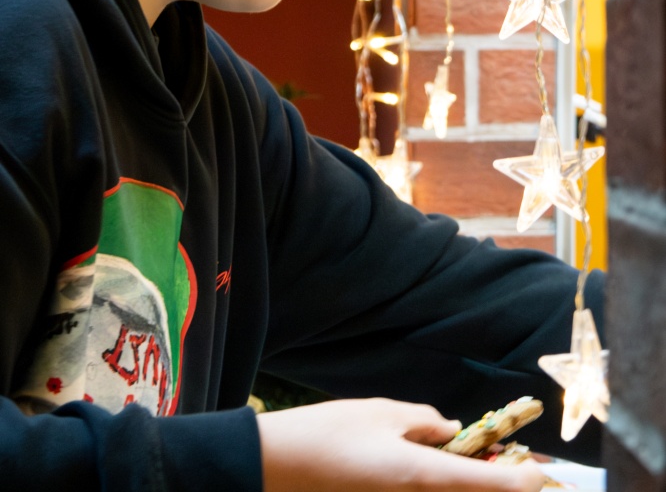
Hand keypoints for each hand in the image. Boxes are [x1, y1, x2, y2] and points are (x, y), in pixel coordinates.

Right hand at [257, 396, 544, 490]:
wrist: (280, 468)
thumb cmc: (329, 433)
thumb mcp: (382, 412)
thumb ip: (424, 421)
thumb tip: (452, 431)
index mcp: (421, 475)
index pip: (489, 484)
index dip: (523, 481)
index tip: (544, 474)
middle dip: (502, 487)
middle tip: (521, 470)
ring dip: (475, 487)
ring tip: (485, 466)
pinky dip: (448, 488)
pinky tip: (447, 471)